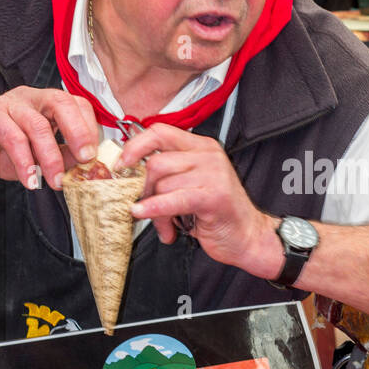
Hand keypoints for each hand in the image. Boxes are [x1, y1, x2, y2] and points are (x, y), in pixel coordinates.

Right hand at [0, 88, 99, 189]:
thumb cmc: (3, 151)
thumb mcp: (40, 157)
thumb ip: (64, 155)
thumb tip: (88, 164)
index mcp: (47, 103)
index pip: (76, 104)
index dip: (89, 127)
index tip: (95, 155)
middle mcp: (31, 98)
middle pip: (61, 103)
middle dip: (78, 131)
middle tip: (86, 159)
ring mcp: (10, 104)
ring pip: (38, 125)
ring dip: (50, 157)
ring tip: (55, 181)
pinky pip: (13, 138)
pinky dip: (25, 162)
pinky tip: (30, 180)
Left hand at [119, 124, 281, 271]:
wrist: (247, 236)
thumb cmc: (217, 213)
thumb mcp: (190, 185)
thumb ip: (167, 175)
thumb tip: (129, 176)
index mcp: (201, 146)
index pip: (160, 132)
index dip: (135, 146)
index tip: (121, 164)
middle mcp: (208, 155)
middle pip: (156, 163)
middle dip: (144, 189)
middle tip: (144, 206)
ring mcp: (213, 173)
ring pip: (162, 185)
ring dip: (155, 210)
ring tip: (164, 226)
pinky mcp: (214, 195)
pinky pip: (173, 198)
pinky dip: (153, 207)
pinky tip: (142, 213)